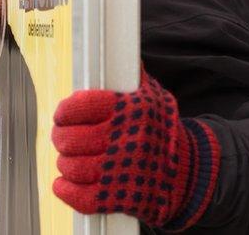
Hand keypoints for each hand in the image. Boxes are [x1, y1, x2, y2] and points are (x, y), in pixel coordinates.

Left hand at [52, 66, 219, 230]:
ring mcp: (121, 170)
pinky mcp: (118, 197)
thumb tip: (120, 51)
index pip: (80, 106)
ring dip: (65, 163)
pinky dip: (65, 190)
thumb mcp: (153, 97)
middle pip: (70, 138)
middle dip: (61, 137)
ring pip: (71, 166)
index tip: (62, 115)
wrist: (187, 172)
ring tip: (69, 158)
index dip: (65, 111)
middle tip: (62, 136)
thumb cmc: (162, 130)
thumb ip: (132, 77)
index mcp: (132, 110)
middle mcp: (127, 139)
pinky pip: (79, 196)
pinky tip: (63, 183)